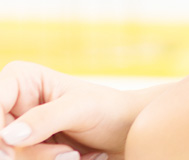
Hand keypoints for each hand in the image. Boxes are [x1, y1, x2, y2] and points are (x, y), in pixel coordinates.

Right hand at [0, 60, 150, 159]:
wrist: (131, 134)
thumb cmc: (110, 110)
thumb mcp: (81, 108)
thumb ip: (45, 119)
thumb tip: (8, 135)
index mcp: (19, 80)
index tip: (12, 149)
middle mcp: (12, 106)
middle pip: (1, 137)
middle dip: (32, 151)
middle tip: (69, 155)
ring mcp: (19, 132)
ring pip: (15, 156)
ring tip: (77, 155)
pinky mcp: (30, 151)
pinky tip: (77, 159)